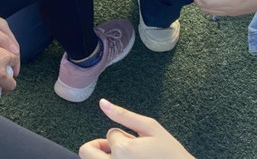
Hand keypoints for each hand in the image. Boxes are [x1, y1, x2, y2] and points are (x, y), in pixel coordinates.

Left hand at [79, 99, 194, 158]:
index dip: (125, 135)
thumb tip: (103, 103)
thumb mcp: (151, 128)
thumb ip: (124, 115)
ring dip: (105, 156)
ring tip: (127, 157)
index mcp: (122, 150)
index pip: (110, 134)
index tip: (139, 143)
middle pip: (86, 150)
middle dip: (97, 146)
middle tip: (116, 148)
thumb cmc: (170, 154)